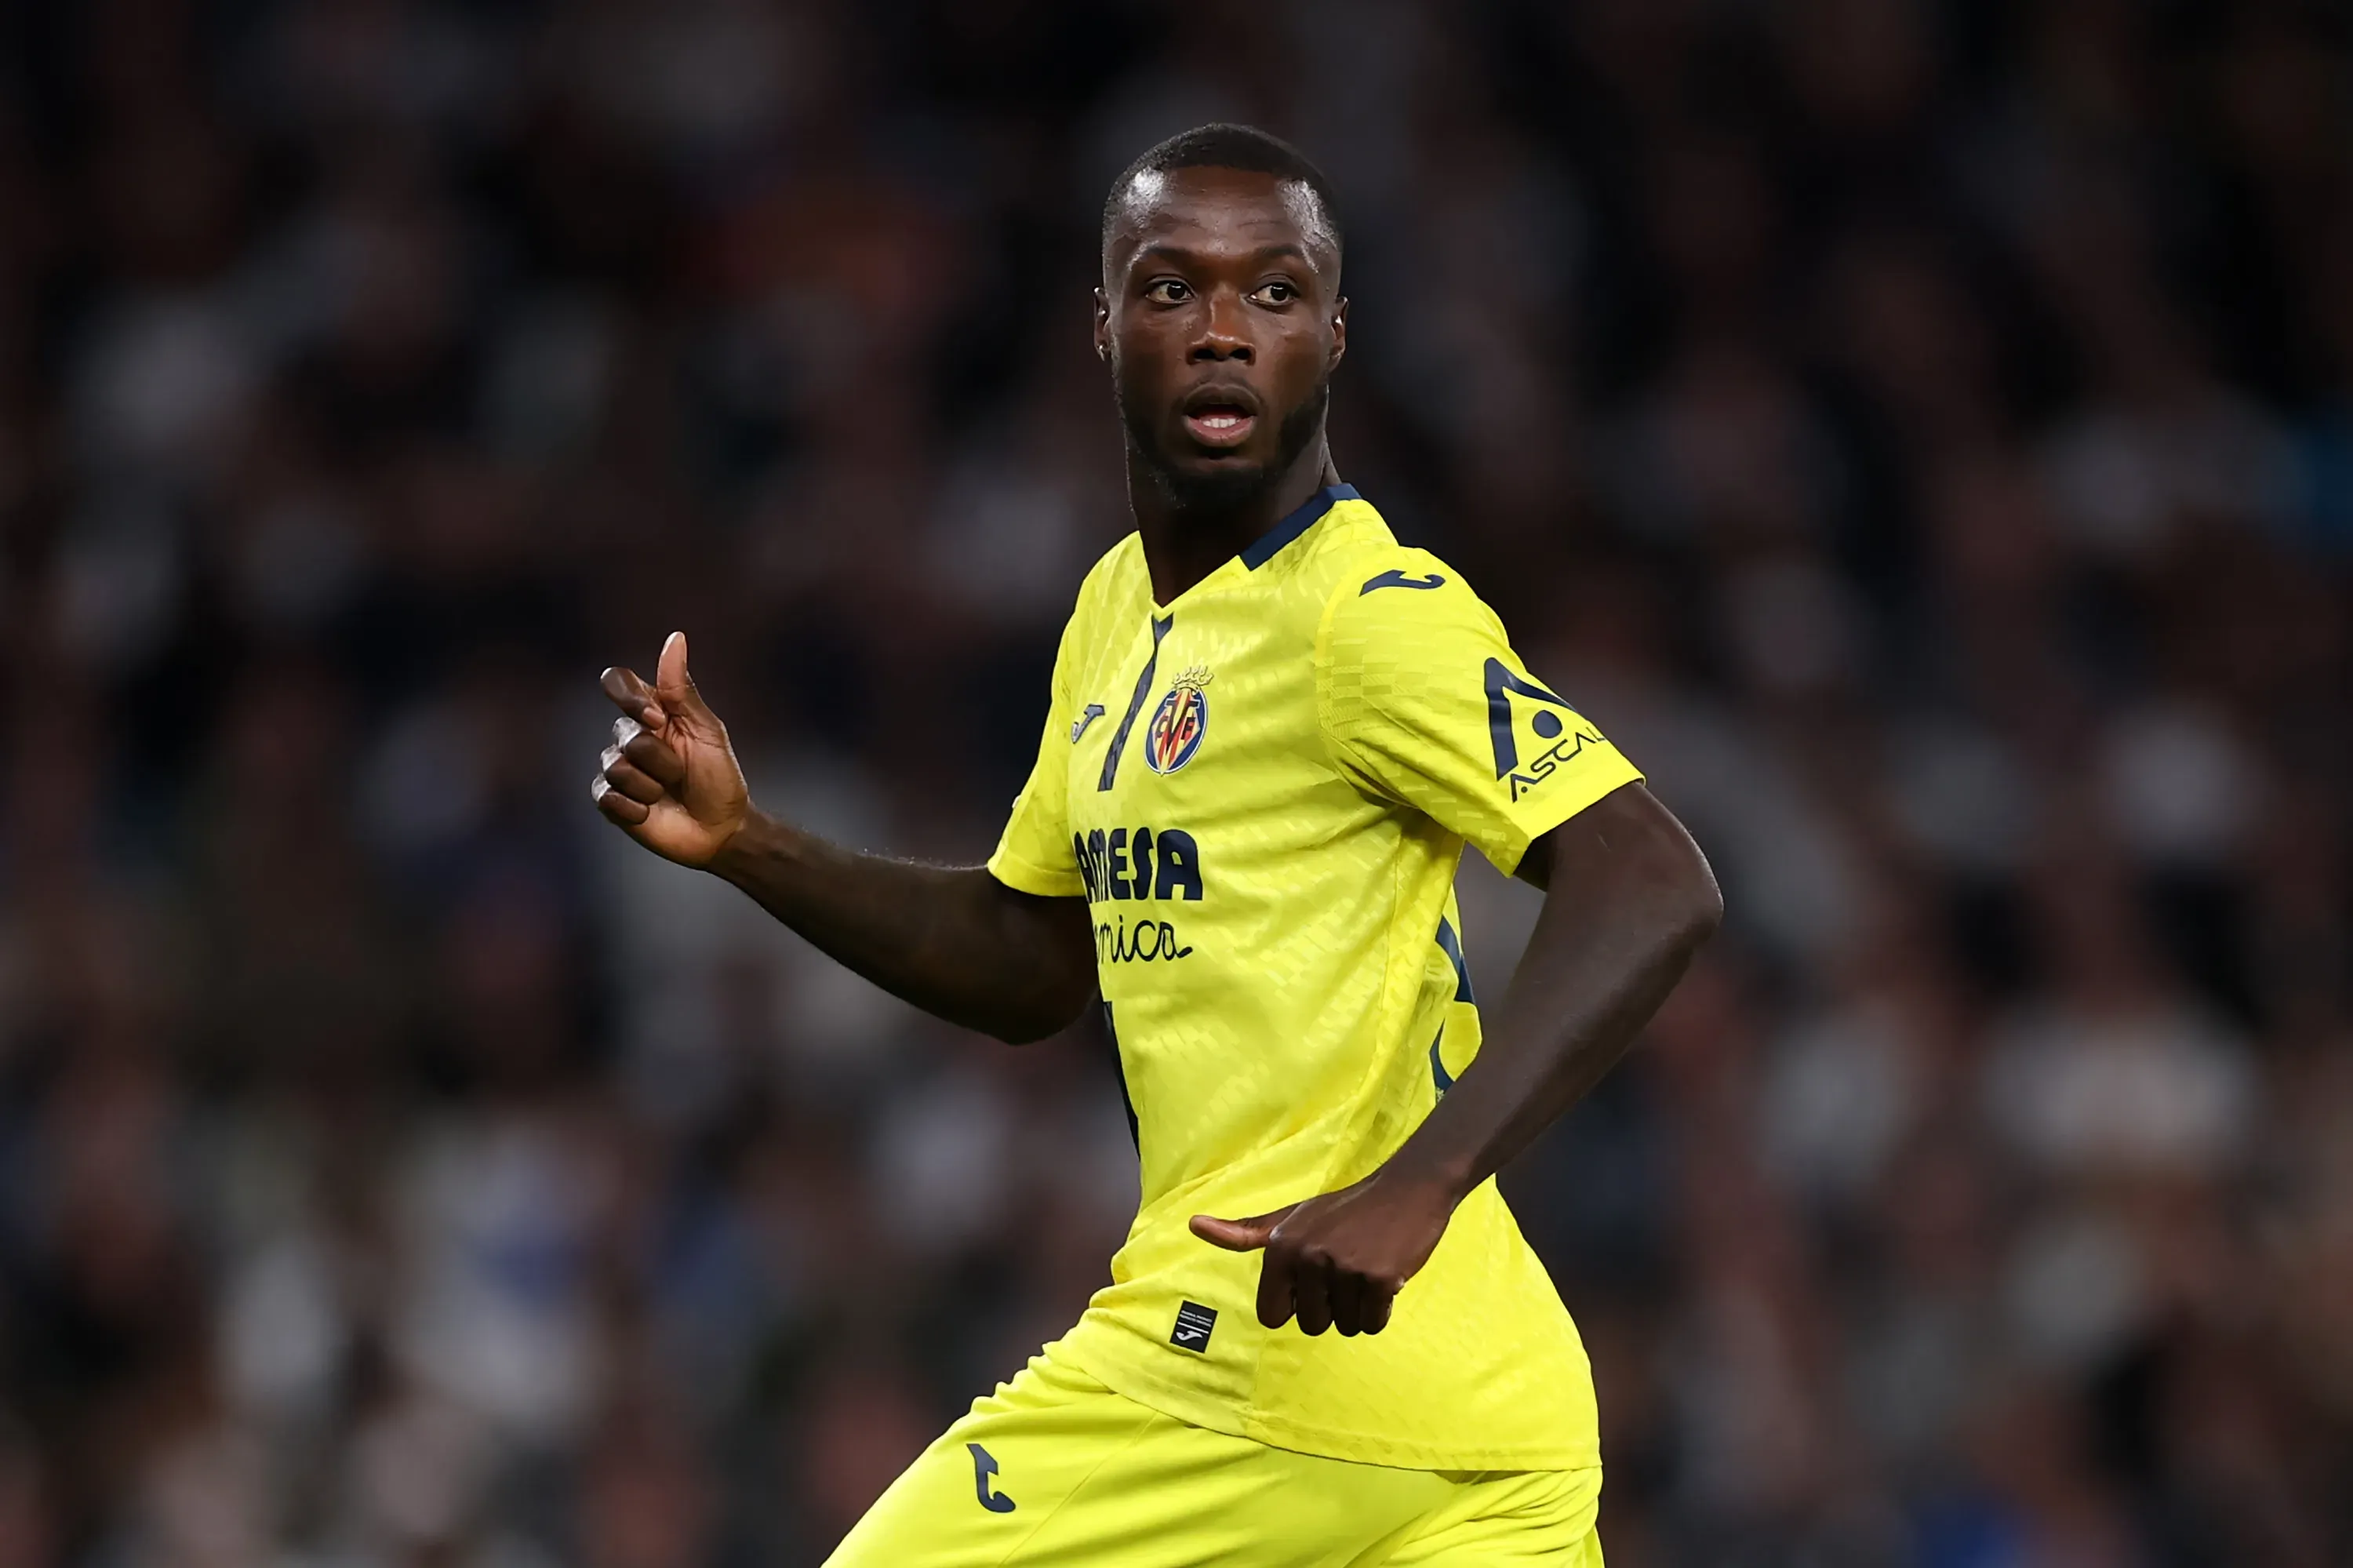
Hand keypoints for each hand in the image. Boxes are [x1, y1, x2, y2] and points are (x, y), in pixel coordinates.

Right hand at [592, 631, 751, 867]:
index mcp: (652, 711)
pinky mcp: (611, 801)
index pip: (618, 682)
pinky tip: (651, 812)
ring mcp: (618, 769)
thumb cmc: (720, 776)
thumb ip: (682, 689)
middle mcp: (629, 736)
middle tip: (682, 773)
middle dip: (662, 758)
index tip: (658, 720)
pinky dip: (635, 807)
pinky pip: (608, 796)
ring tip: (668, 794)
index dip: (631, 699)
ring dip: (652, 785)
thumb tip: (675, 638)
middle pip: (625, 733)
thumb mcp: (707, 731)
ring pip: (617, 766)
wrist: (722, 828)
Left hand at [1189, 1173, 1458, 1335]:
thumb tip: (1194, 1225)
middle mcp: (1307, 1257)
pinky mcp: (1378, 1279)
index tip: (1313, 1279)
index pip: (1272, 1315)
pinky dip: (1381, 1309)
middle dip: (1332, 1306)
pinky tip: (1385, 1276)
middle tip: (1347, 1269)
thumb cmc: (1346, 1210)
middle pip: (1311, 1325)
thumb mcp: (1292, 1217)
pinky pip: (1373, 1324)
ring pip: (1345, 1326)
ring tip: (1366, 1268)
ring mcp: (1343, 1268)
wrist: (1407, 1191)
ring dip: (1359, 1307)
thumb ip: (1246, 1231)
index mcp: (1280, 1246)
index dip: (1296, 1305)